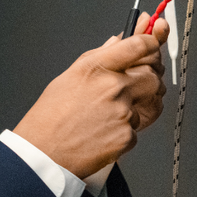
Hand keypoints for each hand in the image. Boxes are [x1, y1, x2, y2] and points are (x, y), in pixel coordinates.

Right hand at [12, 21, 167, 179]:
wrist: (44, 153)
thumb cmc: (50, 117)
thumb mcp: (69, 77)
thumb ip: (99, 57)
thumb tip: (117, 43)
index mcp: (95, 68)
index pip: (137, 45)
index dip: (150, 43)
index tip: (152, 44)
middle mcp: (112, 87)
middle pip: (152, 76)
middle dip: (147, 82)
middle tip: (132, 90)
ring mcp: (122, 112)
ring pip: (146, 105)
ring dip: (133, 108)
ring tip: (107, 116)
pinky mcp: (127, 136)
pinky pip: (136, 129)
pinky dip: (124, 132)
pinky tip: (103, 132)